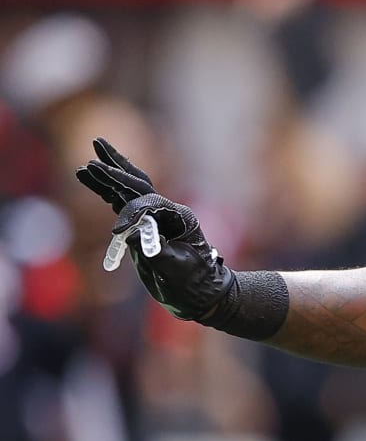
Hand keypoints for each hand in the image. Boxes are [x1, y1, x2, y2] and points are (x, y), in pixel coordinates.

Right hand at [74, 137, 233, 321]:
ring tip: (87, 162)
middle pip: (138, 183)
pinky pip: (124, 205)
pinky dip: (108, 193)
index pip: (149, 204)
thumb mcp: (176, 270)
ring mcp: (156, 219)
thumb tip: (131, 236)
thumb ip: (156, 252)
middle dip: (116, 167)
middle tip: (96, 145)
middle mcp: (168, 213)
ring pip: (129, 191)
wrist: (203, 295)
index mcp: (180, 217)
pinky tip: (92, 181)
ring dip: (108, 175)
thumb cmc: (194, 284)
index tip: (118, 233)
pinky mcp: (145, 228)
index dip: (131, 215)